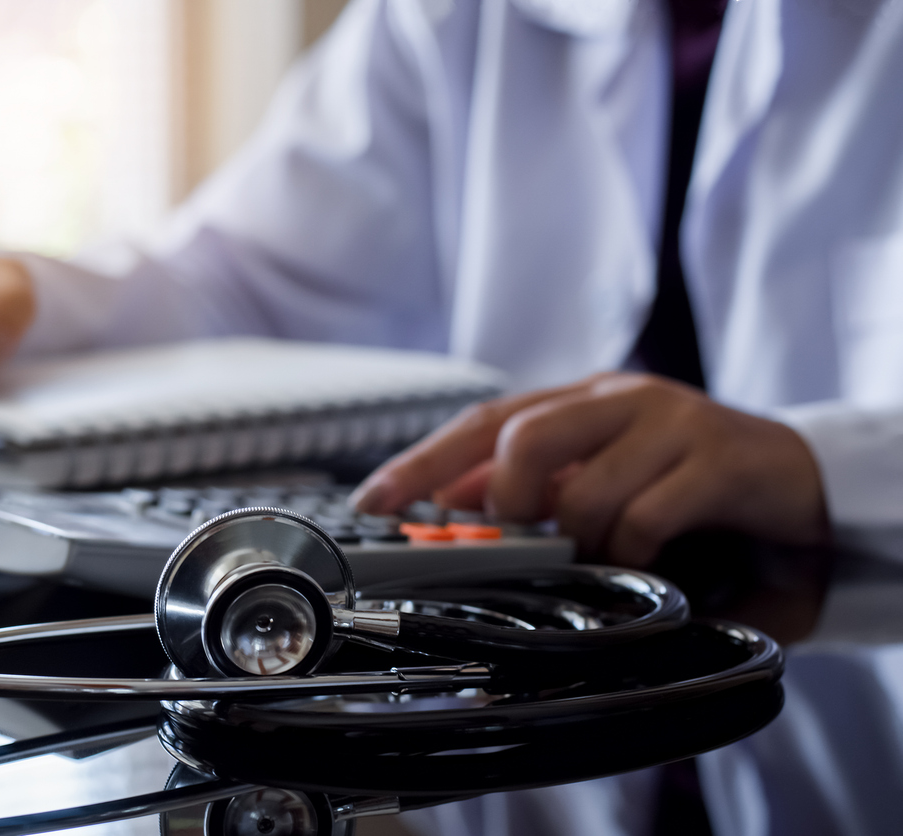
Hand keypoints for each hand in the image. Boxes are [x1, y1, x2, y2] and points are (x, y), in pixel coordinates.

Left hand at [350, 373, 829, 565]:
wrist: (793, 480)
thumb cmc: (683, 483)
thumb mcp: (599, 479)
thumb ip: (535, 488)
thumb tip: (453, 508)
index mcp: (580, 398)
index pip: (482, 421)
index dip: (423, 461)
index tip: (374, 499)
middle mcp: (619, 398)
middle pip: (524, 434)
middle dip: (504, 499)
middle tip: (518, 535)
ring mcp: (671, 421)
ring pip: (586, 486)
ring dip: (584, 539)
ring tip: (609, 552)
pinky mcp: (719, 455)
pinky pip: (648, 515)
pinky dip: (635, 549)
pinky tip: (653, 555)